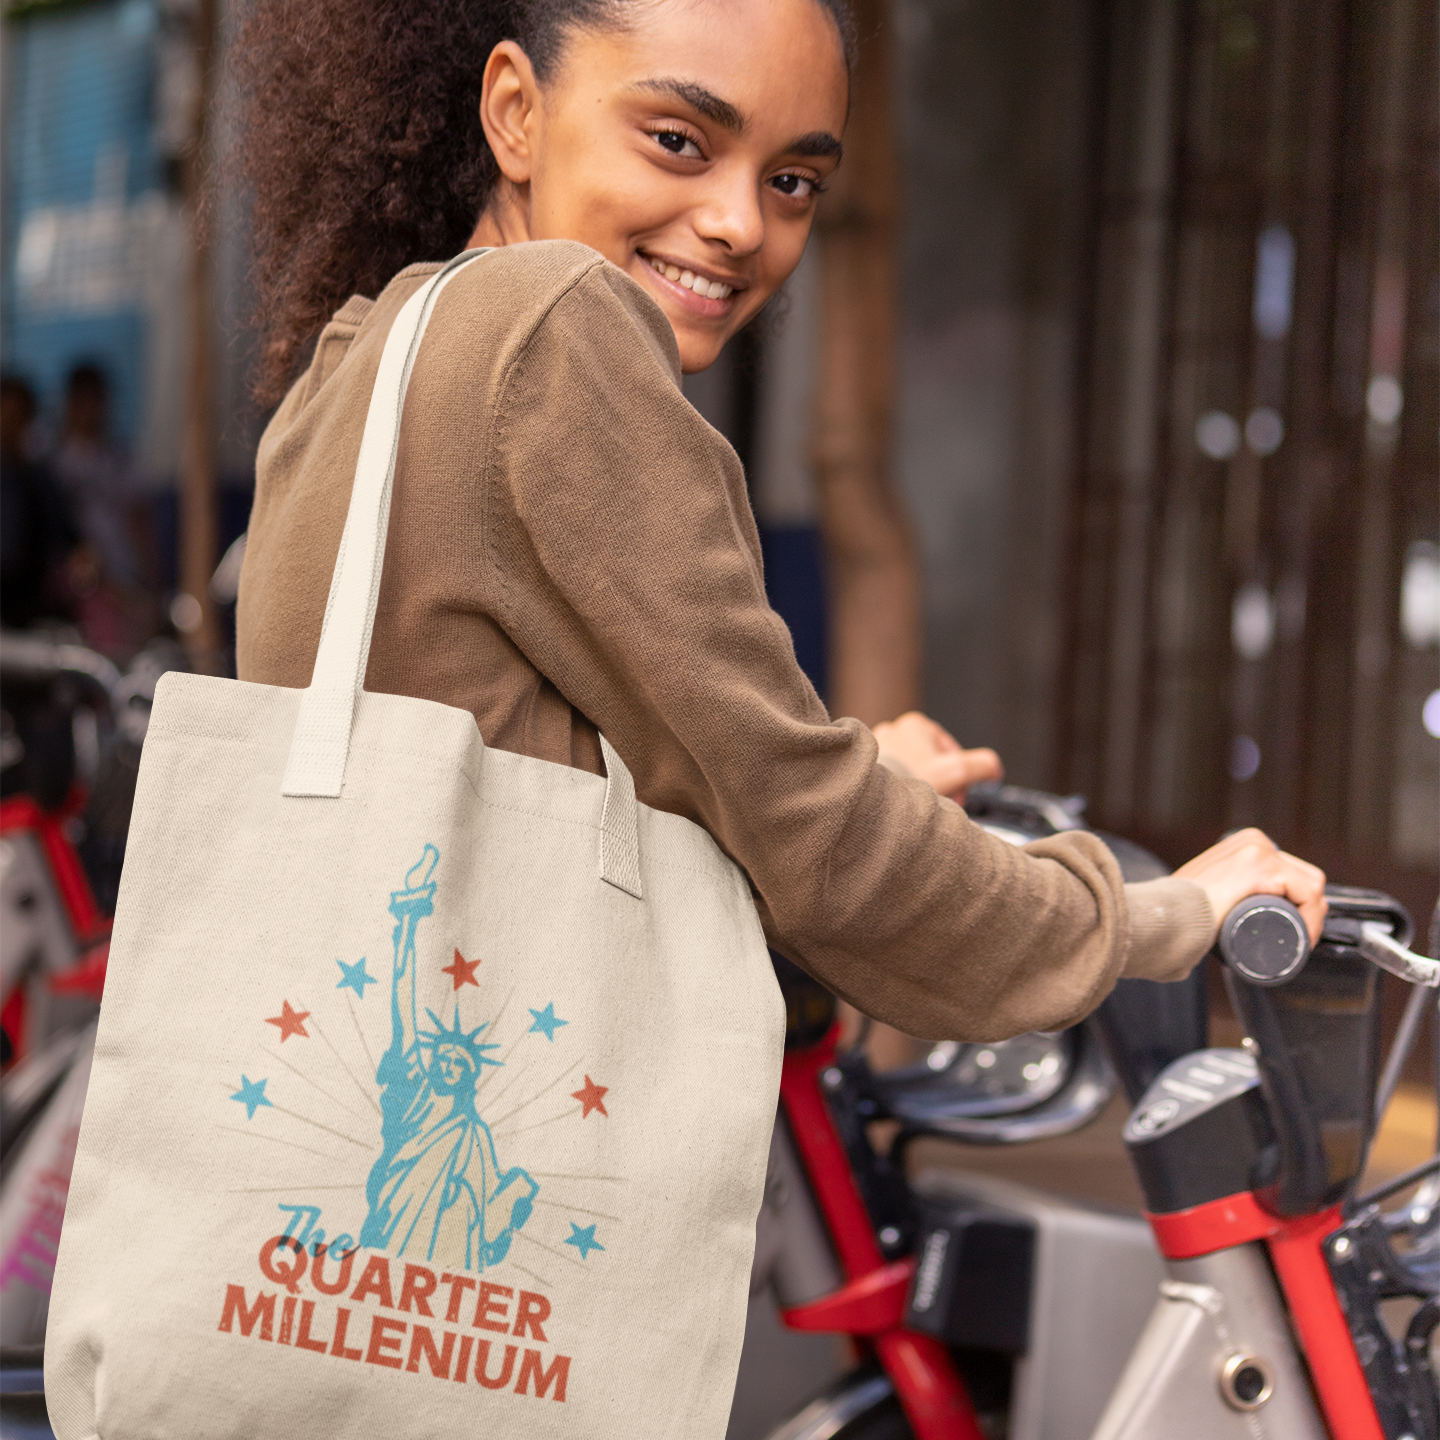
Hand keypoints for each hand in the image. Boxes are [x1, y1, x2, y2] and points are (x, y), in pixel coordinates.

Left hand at [872, 711, 1002, 803]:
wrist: (866, 799)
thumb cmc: (909, 781)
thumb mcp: (957, 772)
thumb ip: (983, 766)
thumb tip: (994, 769)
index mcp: (916, 724)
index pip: (951, 753)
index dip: (960, 778)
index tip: (957, 797)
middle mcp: (893, 730)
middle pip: (932, 764)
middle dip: (941, 785)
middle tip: (940, 805)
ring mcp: (876, 748)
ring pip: (913, 772)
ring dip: (923, 790)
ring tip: (920, 808)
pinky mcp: (865, 767)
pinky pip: (893, 780)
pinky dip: (902, 793)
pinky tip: (903, 807)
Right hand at [1173, 828, 1327, 943]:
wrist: (1167, 916)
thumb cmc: (1182, 911)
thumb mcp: (1209, 889)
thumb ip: (1218, 890)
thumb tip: (1221, 911)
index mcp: (1246, 843)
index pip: (1291, 873)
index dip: (1298, 905)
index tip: (1290, 933)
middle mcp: (1255, 841)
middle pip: (1303, 879)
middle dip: (1306, 911)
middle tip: (1293, 940)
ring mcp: (1260, 851)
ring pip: (1311, 887)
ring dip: (1312, 917)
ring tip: (1296, 942)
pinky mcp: (1263, 866)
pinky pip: (1308, 893)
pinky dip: (1313, 918)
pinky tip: (1303, 937)